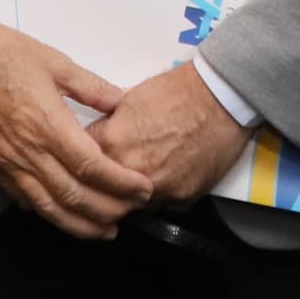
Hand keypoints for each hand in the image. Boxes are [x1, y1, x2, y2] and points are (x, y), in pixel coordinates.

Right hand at [0, 9, 152, 237]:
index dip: (121, 183)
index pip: (92, 167)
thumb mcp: (56, 61)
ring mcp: (7, 163)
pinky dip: (48, 213)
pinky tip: (65, 215)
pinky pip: (23, 199)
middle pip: (73, 195)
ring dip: (79, 224)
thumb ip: (92, 87)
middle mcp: (27, 151)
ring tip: (105, 231)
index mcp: (48, 124)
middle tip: (134, 212)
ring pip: (47, 207)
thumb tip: (121, 103)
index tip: (144, 188)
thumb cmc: (4, 52)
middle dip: (108, 210)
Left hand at [96, 66, 255, 208]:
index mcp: (110, 143)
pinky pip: (162, 208)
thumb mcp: (131, 98)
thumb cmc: (179, 90)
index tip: (86, 164)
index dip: (82, 165)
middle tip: (110, 180)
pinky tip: (168, 178)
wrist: (221, 96)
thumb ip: (108, 125)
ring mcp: (156, 189)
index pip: (78, 167)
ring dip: (131, 198)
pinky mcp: (181, 198)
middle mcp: (129, 172)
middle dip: (102, 190)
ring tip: (140, 180)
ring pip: (131, 208)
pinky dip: (160, 198)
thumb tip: (98, 136)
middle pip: (100, 197)